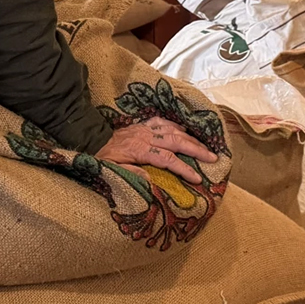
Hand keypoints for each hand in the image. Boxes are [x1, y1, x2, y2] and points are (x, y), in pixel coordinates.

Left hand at [97, 115, 217, 185]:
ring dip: (190, 137)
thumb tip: (151, 181)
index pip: (167, 160)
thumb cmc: (102, 157)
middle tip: (213, 157)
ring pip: (173, 130)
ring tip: (205, 145)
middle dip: (196, 149)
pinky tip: (184, 130)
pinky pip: (163, 121)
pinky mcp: (143, 124)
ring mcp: (145, 128)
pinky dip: (176, 125)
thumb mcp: (112, 169)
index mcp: (140, 149)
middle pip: (176, 141)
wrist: (91, 139)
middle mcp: (146, 136)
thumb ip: (131, 174)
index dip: (184, 168)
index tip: (198, 177)